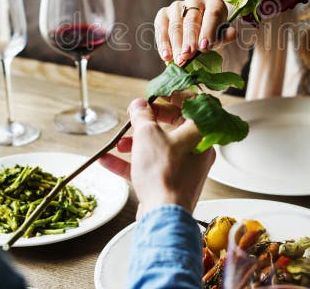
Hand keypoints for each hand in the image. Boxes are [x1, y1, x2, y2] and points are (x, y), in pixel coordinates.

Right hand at [99, 98, 215, 217]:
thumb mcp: (147, 135)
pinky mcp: (173, 183)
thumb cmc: (163, 173)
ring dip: (137, 142)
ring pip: (161, 147)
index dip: (171, 95)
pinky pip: (154, 166)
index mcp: (200, 132)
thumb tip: (139, 105)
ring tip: (119, 143)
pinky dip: (133, 162)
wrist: (164, 215)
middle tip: (134, 117)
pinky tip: (108, 160)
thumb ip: (142, 116)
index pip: (192, 104)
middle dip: (148, 121)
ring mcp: (187, 168)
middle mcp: (198, 149)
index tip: (154, 94)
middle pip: (174, 126)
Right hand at [154, 0, 235, 65]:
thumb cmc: (211, 36)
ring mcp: (177, 6)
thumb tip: (233, 33)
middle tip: (188, 55)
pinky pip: (162, 29)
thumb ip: (225, 36)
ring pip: (176, 26)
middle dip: (190, 40)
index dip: (208, 31)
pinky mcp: (163, 14)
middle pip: (192, 21)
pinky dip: (164, 44)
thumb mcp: (220, 37)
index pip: (212, 15)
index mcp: (214, 3)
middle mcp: (195, 0)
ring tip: (179, 60)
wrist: (196, 36)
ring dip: (177, 45)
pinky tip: (166, 57)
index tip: (204, 47)